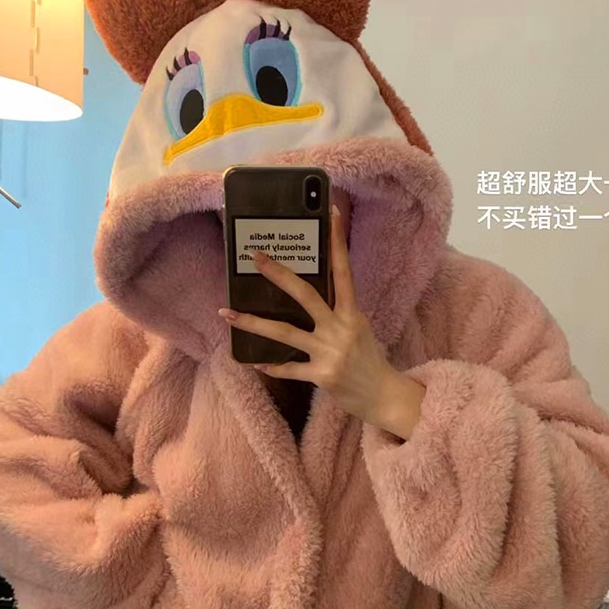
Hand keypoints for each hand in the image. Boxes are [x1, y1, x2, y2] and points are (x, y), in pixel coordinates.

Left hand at [218, 206, 425, 439]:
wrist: (383, 396)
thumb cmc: (369, 360)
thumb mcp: (358, 329)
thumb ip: (337, 312)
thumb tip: (310, 294)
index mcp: (352, 313)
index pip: (343, 271)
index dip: (337, 241)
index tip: (330, 212)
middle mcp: (340, 328)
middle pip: (305, 295)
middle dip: (278, 274)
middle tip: (256, 256)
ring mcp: (330, 352)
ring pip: (285, 333)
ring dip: (252, 323)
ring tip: (225, 313)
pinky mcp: (322, 375)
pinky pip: (288, 369)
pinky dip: (271, 366)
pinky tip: (255, 362)